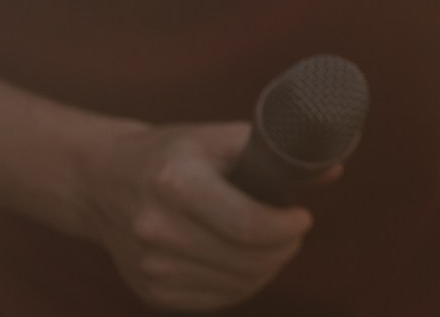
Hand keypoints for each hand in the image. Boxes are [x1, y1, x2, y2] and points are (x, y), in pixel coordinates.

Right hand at [80, 122, 312, 311]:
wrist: (105, 182)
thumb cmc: (175, 154)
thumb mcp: (220, 138)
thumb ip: (277, 151)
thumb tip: (335, 164)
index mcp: (177, 184)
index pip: (248, 225)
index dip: (287, 227)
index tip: (302, 216)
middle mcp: (158, 230)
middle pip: (246, 260)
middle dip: (284, 248)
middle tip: (294, 231)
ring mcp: (150, 267)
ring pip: (236, 285)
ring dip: (268, 268)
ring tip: (275, 245)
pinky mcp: (151, 292)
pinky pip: (215, 300)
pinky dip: (243, 285)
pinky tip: (249, 262)